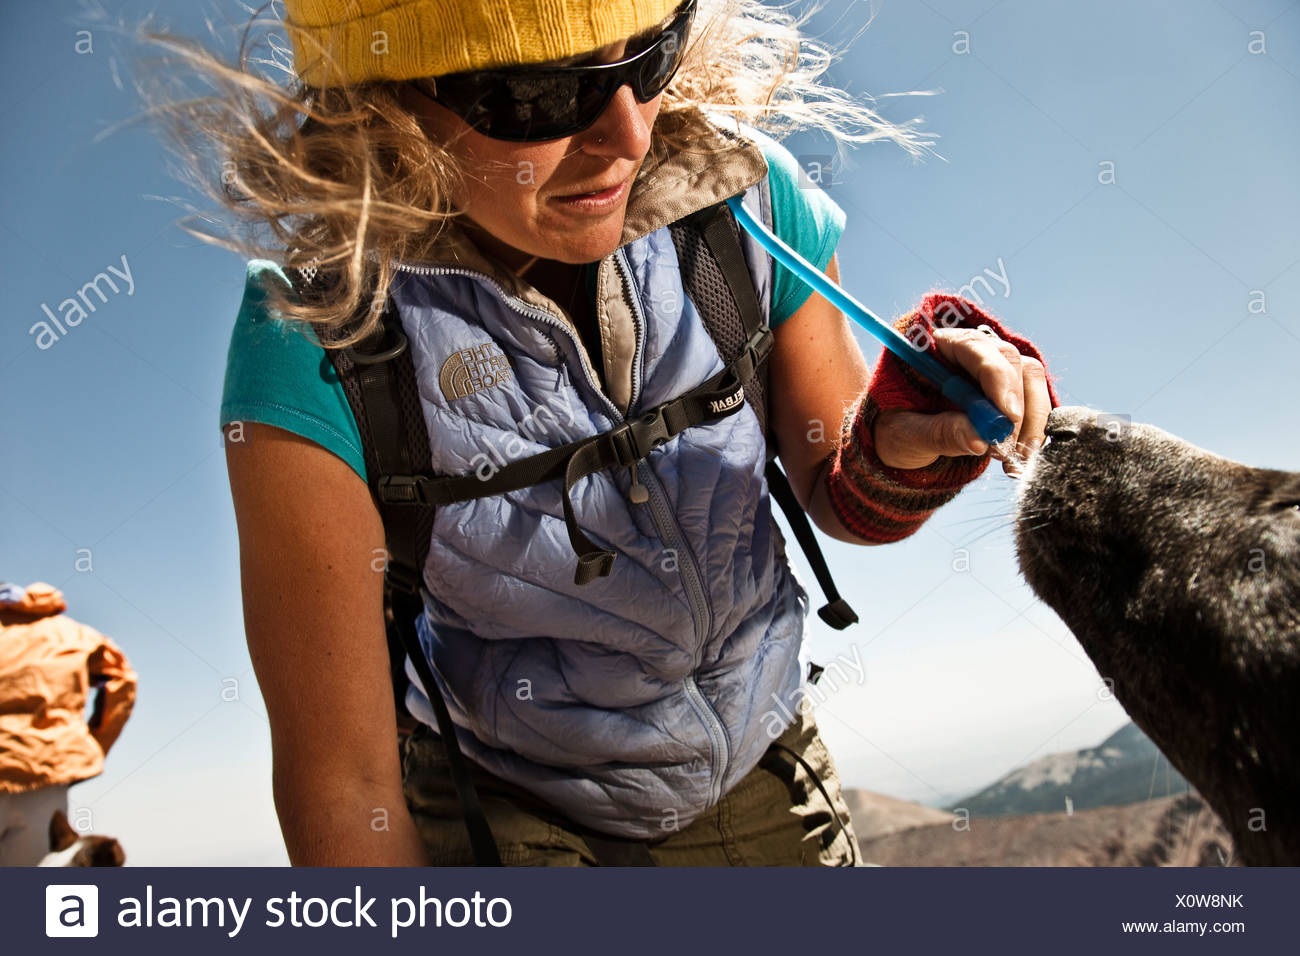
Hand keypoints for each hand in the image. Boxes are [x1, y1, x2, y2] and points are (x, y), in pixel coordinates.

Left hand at [872, 326, 1051, 475]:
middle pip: (1009, 359)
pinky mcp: (1010, 391)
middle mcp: (969, 350)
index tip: (1006, 416)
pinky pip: (1035, 400)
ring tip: (1010, 458)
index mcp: (934, 348)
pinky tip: (1020, 456)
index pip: (973, 346)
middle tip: (1005, 445)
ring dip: (1030, 419)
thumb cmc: (894, 433)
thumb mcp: (904, 435)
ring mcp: (993, 368)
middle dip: (1015, 404)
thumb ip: (939, 433)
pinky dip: (1035, 429)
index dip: (997, 377)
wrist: (899, 447)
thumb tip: (980, 440)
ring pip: (1030, 377)